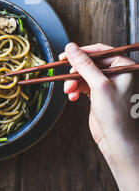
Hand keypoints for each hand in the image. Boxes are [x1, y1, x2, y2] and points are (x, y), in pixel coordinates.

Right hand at [61, 42, 138, 190]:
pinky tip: (72, 96)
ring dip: (74, 81)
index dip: (82, 52)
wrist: (118, 142)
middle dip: (76, 71)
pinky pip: (83, 85)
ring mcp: (109, 84)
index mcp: (125, 66)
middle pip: (90, 63)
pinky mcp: (99, 94)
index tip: (66, 54)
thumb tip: (71, 48)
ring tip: (69, 90)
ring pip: (84, 74)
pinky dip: (76, 89)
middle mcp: (118, 74)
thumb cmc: (118, 116)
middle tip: (64, 73)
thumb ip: (84, 65)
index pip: (100, 51)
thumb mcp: (99, 85)